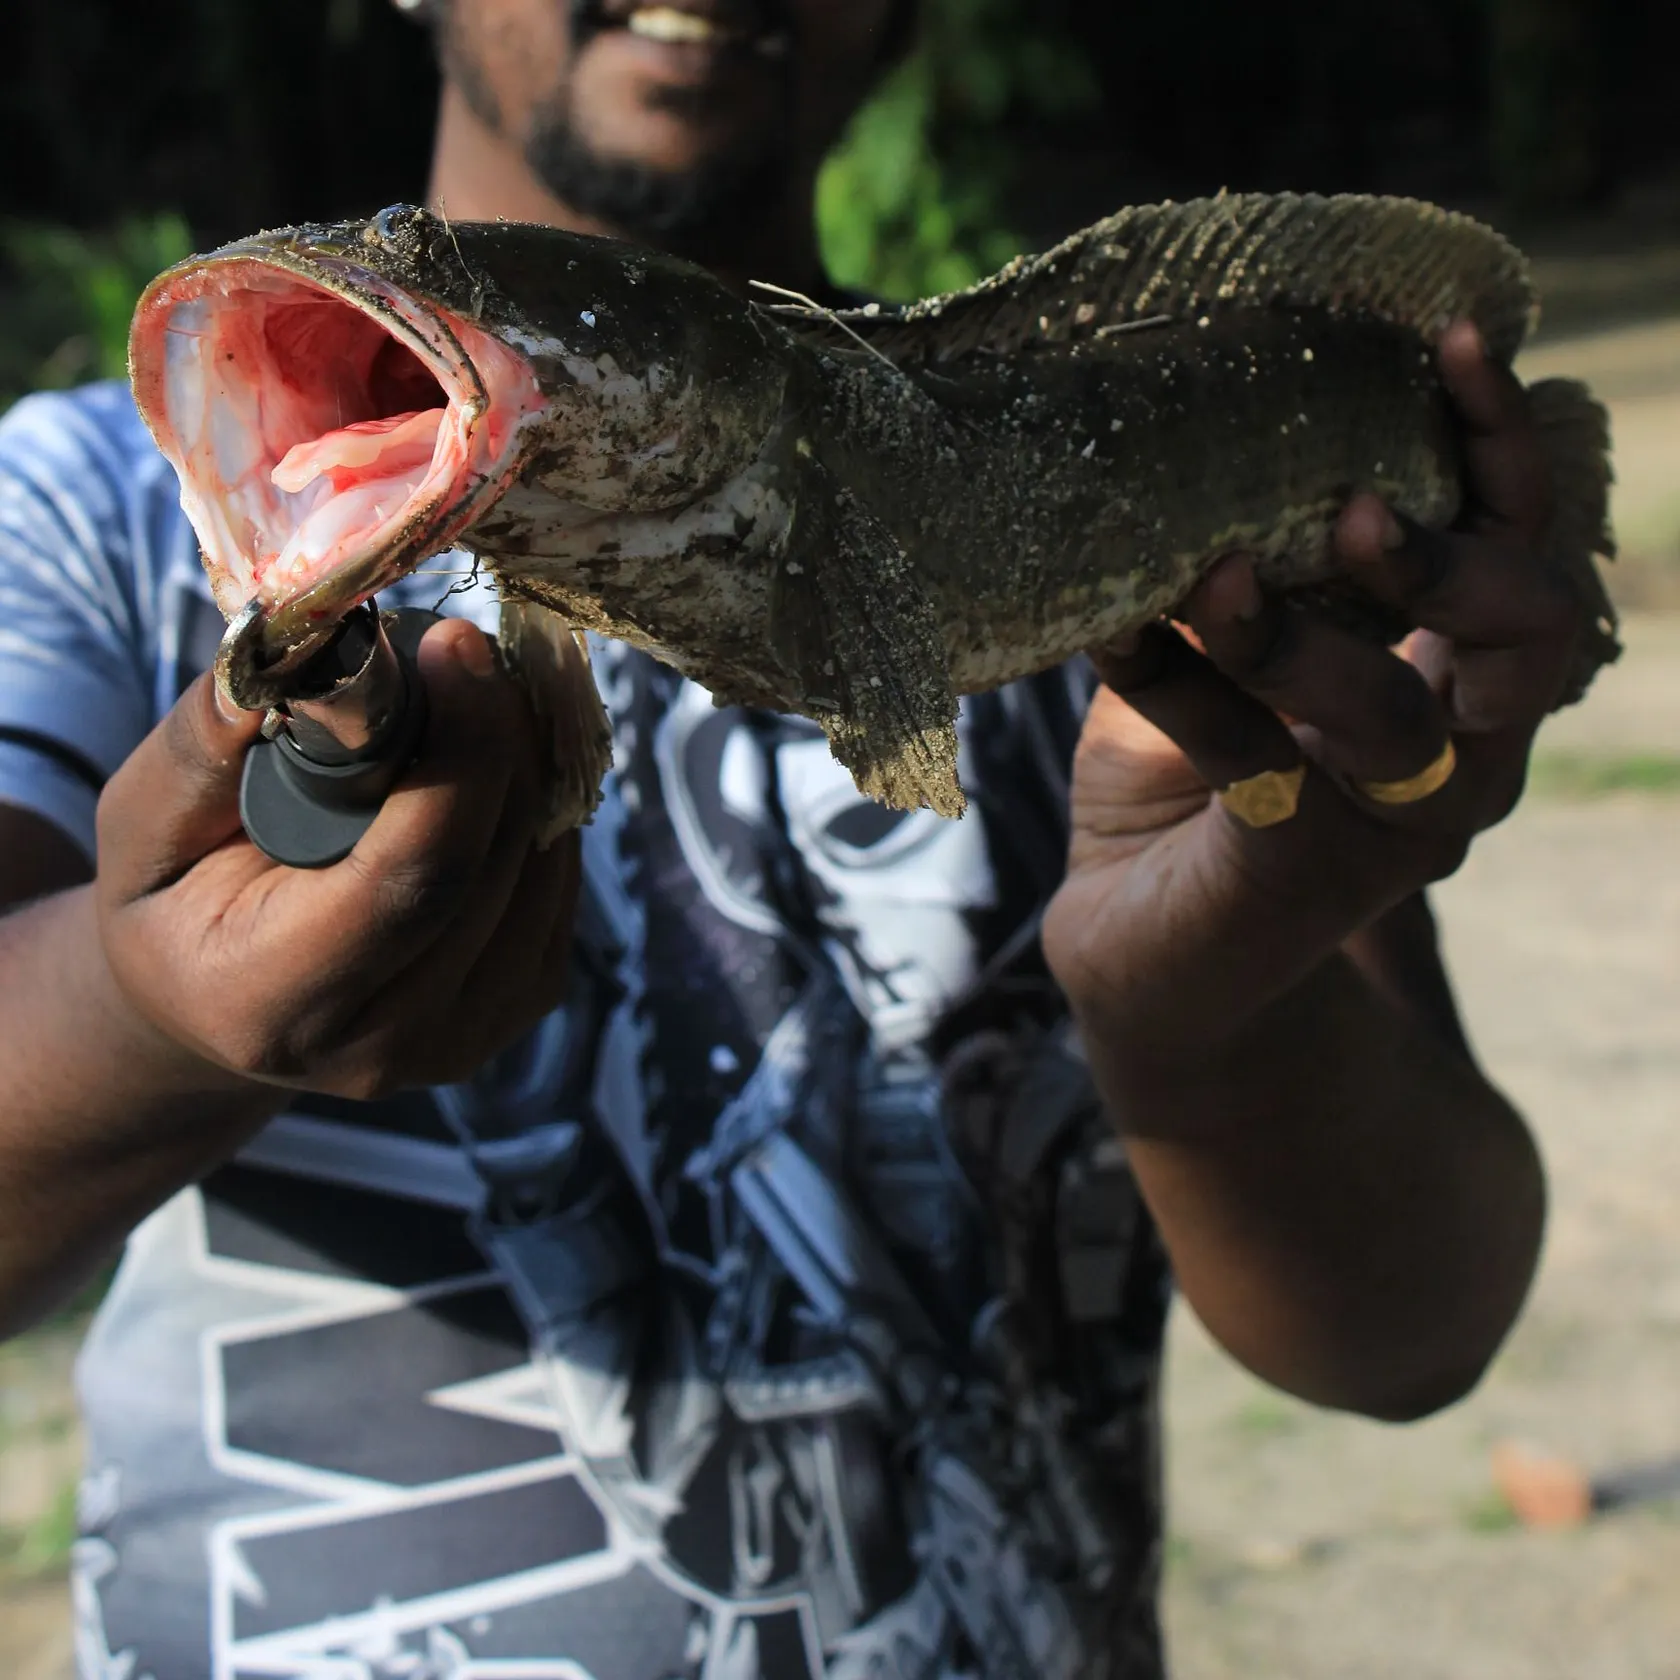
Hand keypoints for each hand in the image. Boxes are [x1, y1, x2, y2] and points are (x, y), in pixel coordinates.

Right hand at [93, 619, 579, 1100]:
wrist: (215, 999)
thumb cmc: (173, 897)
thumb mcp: (145, 821)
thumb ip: (205, 744)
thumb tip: (296, 644)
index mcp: (275, 1002)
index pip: (412, 879)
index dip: (457, 756)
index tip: (456, 644)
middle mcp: (385, 1045)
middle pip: (493, 867)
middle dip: (499, 738)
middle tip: (472, 645)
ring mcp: (464, 1037)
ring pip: (542, 870)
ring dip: (529, 763)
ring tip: (475, 691)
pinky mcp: (520, 1005)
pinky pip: (559, 884)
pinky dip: (540, 805)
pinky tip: (493, 757)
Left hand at [1043, 320, 1594, 1058]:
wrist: (1150, 960)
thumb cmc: (1187, 790)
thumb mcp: (1217, 659)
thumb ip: (1237, 569)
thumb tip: (1172, 429)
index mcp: (1458, 674)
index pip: (1523, 540)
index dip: (1502, 442)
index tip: (1456, 336)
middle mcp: (1460, 750)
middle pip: (1530, 624)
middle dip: (1449, 548)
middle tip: (1350, 505)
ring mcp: (1393, 827)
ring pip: (1398, 712)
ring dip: (1301, 635)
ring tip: (1214, 576)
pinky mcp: (1305, 878)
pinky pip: (1255, 765)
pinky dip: (1179, 688)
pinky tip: (1112, 636)